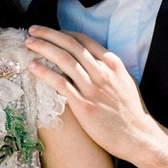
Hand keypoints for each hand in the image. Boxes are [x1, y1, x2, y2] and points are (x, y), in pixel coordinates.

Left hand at [25, 25, 167, 167]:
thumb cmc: (132, 113)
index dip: (63, 33)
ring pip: (63, 59)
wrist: (138, 136)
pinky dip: (45, 72)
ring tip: (28, 44)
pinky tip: (33, 67)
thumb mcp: (126, 82)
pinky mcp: (84, 104)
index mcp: (112, 64)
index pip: (83, 40)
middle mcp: (102, 72)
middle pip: (70, 45)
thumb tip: (95, 62)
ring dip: (43, 48)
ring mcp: (93, 87)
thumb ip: (110, 70)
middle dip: (48, 35)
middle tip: (32, 31)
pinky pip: (60, 83)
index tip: (49, 32)